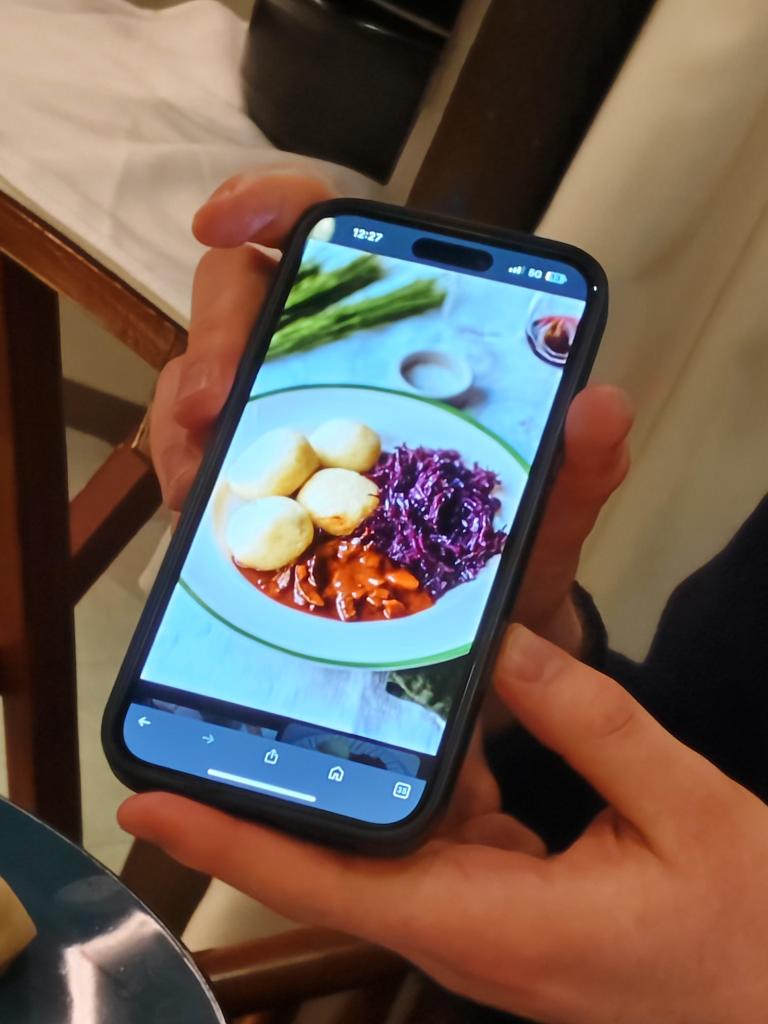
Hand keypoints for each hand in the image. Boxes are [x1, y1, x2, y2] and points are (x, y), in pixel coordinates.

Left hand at [121, 626, 767, 1023]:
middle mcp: (464, 929)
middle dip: (270, 785)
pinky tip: (424, 709)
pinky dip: (422, 773)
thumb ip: (595, 725)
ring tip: (303, 686)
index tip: (147, 801)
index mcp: (491, 923)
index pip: (330, 883)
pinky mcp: (510, 904)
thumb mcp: (689, 815)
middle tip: (216, 701)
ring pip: (386, 836)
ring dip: (347, 770)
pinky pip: (440, 831)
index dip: (232, 843)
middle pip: (336, 854)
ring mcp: (485, 921)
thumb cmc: (752, 934)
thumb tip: (508, 647)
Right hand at [151, 170, 631, 655]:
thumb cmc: (510, 553)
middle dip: (219, 332)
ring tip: (204, 479)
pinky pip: (193, 456)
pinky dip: (188, 477)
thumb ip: (583, 463)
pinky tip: (203, 513)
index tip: (229, 220)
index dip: (270, 204)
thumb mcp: (549, 509)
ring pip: (200, 377)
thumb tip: (601, 405)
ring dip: (187, 418)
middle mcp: (327, 361)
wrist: (481, 632)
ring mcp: (279, 416)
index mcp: (399, 338)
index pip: (325, 233)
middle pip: (242, 295)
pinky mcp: (249, 478)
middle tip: (222, 399)